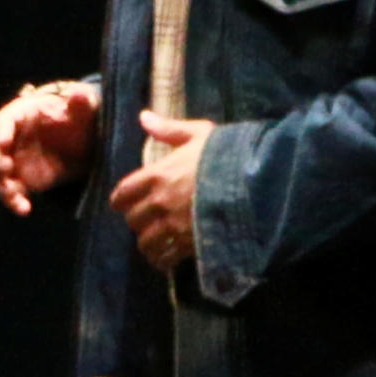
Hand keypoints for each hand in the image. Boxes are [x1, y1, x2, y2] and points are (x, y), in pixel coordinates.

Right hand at [0, 79, 102, 213]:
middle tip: (7, 168)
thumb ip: (80, 103)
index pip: (4, 120)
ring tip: (14, 194)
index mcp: (21, 114)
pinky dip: (13, 201)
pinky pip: (8, 191)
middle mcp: (9, 138)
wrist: (84, 143)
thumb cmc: (79, 119)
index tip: (5, 143)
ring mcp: (12, 160)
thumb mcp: (84, 110)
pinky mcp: (20, 180)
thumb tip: (79, 94)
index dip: (1, 131)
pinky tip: (25, 209)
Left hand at [108, 109, 212, 272]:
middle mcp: (159, 203)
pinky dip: (161, 260)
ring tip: (155, 241)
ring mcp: (173, 226)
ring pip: (145, 243)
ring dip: (148, 242)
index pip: (123, 193)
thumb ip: (169, 129)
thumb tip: (144, 116)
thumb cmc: (227, 155)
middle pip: (132, 220)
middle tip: (146, 219)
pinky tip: (166, 257)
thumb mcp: (199, 134)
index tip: (122, 202)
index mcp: (157, 175)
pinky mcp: (188, 245)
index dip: (120, 199)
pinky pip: (164, 259)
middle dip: (137, 220)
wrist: (255, 183)